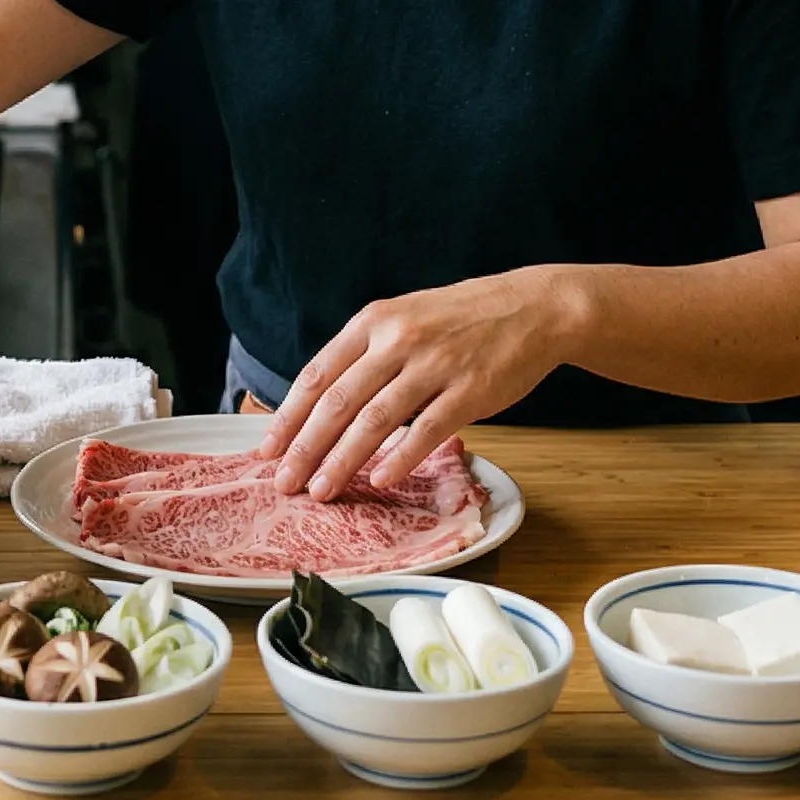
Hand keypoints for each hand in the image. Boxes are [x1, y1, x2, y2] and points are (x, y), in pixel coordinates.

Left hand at [259, 269, 585, 499]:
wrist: (532, 308)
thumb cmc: (462, 319)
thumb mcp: (404, 318)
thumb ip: (366, 354)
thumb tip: (323, 406)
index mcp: (374, 322)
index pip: (318, 375)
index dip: (289, 416)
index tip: (268, 449)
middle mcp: (398, 340)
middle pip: (338, 402)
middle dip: (305, 448)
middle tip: (284, 483)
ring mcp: (434, 365)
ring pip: (375, 420)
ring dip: (342, 461)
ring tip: (322, 491)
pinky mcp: (469, 391)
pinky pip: (426, 430)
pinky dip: (400, 458)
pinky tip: (380, 480)